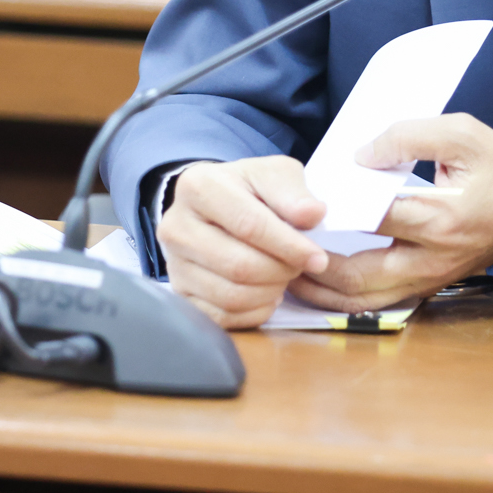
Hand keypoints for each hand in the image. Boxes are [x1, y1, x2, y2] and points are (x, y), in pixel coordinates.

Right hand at [158, 156, 329, 328]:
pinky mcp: (180, 293)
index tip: (318, 259)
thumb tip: (312, 215)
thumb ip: (293, 192)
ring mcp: (174, 263)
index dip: (289, 246)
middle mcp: (176, 226)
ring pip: (230, 296)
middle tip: (299, 266)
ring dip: (269, 293)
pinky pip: (221, 317)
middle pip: (239, 266)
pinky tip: (267, 294)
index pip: (249, 225)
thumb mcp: (273, 175)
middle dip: (280, 271)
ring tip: (283, 277)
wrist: (215, 206)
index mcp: (199, 187)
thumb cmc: (249, 190)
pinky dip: (253, 312)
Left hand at [289, 114, 492, 313]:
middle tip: (279, 250)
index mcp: (440, 218)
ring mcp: (429, 277)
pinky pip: (378, 301)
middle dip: (313, 267)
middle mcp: (431, 257)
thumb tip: (360, 154)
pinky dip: (345, 297)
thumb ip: (407, 135)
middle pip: (358, 276)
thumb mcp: (462, 134)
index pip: (372, 217)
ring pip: (364, 301)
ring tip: (287, 273)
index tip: (304, 201)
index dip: (333, 209)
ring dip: (323, 291)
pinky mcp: (428, 285)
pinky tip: (320, 282)